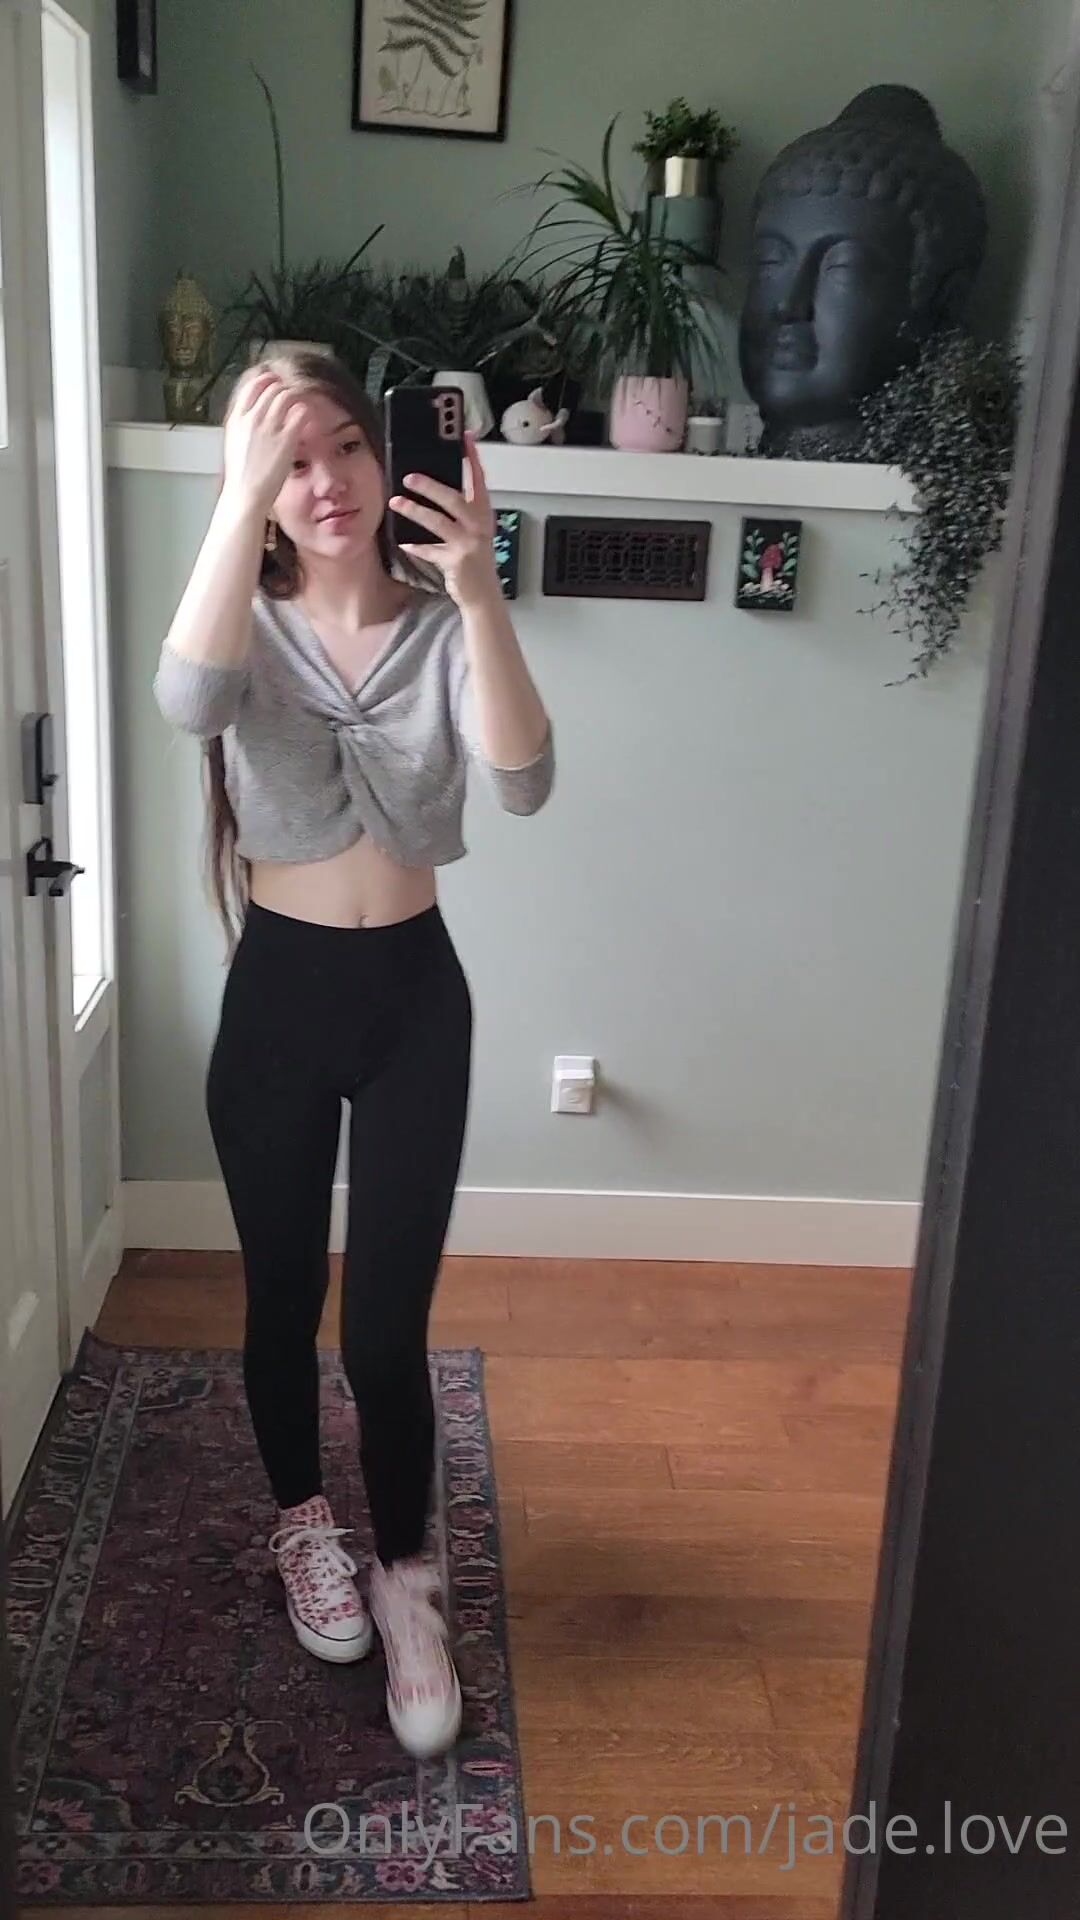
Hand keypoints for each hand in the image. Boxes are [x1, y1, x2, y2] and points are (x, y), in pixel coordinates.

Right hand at [221, 367, 311, 517]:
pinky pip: (301, 412)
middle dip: (284, 388)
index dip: (266, 381)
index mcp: (237, 418)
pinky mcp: (287, 438)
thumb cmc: (241, 477)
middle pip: (272, 387)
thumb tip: (252, 416)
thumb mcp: (234, 444)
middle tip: (293, 395)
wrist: (245, 495)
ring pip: (287, 395)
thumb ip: (243, 426)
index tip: (275, 383)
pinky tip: (308, 418)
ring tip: (302, 405)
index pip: (253, 386)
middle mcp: (252, 418)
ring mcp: (269, 427)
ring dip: (297, 397)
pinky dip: (306, 411)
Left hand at [389, 432, 500, 610]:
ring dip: (414, 510)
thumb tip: (433, 490)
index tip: (464, 438)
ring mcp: (468, 544)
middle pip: (454, 499)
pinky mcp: (456, 561)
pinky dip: (416, 546)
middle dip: (430, 486)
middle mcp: (479, 526)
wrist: (483, 595)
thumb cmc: (475, 561)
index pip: (479, 480)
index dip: (472, 458)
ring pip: (438, 522)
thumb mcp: (473, 532)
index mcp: (484, 514)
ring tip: (396, 502)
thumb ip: (460, 513)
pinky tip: (403, 542)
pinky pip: (430, 551)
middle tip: (409, 477)